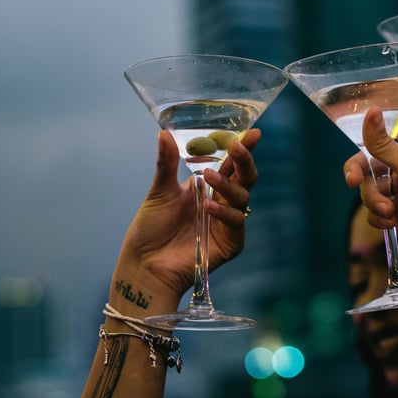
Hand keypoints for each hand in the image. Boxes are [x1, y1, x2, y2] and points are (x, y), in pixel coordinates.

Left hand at [112, 130, 259, 310]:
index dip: (243, 149)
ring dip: (227, 184)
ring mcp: (228, 223)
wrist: (144, 264)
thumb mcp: (159, 192)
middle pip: (245, 178)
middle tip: (237, 146)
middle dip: (245, 160)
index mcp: (209, 187)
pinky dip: (224, 212)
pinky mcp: (230, 243)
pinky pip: (236, 223)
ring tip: (208, 177)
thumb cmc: (151, 230)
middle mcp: (223, 202)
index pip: (231, 164)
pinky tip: (208, 206)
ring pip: (243, 197)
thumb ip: (166, 163)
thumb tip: (163, 133)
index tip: (253, 132)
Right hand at [344, 108, 397, 307]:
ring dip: (375, 200)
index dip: (372, 134)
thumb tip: (369, 110)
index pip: (389, 126)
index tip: (360, 144)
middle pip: (370, 160)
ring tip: (389, 212)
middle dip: (362, 174)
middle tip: (353, 182)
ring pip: (371, 186)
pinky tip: (392, 222)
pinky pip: (375, 207)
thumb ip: (384, 142)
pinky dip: (379, 216)